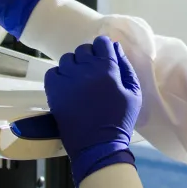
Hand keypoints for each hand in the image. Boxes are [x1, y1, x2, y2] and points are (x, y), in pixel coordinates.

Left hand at [45, 36, 141, 187]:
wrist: (98, 145)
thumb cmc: (119, 120)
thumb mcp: (133, 93)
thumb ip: (126, 67)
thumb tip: (116, 48)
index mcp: (107, 68)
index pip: (101, 42)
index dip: (103, 48)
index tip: (104, 57)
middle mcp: (86, 69)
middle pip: (84, 49)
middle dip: (89, 57)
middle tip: (93, 73)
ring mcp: (67, 79)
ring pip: (68, 59)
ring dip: (74, 66)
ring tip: (79, 80)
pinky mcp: (54, 90)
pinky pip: (53, 72)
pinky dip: (59, 76)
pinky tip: (67, 87)